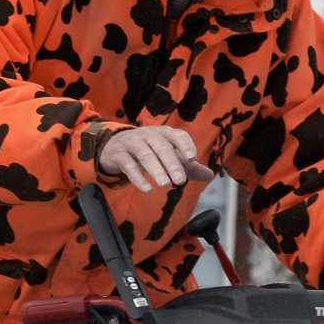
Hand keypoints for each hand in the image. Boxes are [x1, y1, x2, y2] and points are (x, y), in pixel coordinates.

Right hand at [97, 125, 213, 191]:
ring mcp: (132, 143)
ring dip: (156, 170)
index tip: (192, 158)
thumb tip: (209, 175)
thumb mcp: (169, 155)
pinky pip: (128, 165)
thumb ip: (189, 166)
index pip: (178, 136)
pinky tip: (147, 189)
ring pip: (145, 155)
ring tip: (165, 185)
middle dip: (172, 164)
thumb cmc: (149, 150)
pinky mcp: (118, 154)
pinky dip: (138, 178)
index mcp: (165, 133)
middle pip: (162, 147)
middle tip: (180, 180)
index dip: (186, 145)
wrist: (114, 145)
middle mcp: (149, 135)